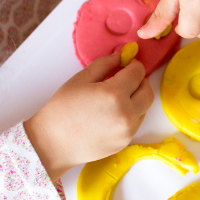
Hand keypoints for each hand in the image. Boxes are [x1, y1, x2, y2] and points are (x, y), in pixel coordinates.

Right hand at [24, 54, 153, 179]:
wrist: (52, 143)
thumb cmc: (62, 109)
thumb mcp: (81, 79)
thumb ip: (105, 64)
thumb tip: (121, 56)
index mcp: (115, 94)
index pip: (138, 73)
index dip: (134, 65)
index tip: (127, 63)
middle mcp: (126, 114)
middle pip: (148, 91)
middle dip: (140, 81)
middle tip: (126, 78)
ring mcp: (128, 130)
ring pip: (145, 108)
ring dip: (137, 98)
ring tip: (117, 96)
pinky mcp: (125, 142)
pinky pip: (136, 122)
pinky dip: (131, 113)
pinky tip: (113, 112)